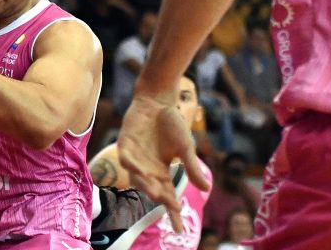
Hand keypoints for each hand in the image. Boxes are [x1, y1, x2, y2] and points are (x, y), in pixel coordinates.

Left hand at [118, 93, 210, 232]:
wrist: (157, 102)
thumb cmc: (172, 124)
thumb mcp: (185, 147)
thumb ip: (192, 167)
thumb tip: (206, 188)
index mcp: (162, 172)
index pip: (168, 196)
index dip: (173, 211)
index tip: (180, 228)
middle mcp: (147, 169)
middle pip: (152, 189)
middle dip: (159, 196)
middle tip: (167, 201)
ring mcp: (135, 157)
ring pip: (137, 178)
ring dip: (145, 183)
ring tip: (154, 188)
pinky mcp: (124, 145)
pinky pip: (126, 158)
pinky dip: (132, 165)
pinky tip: (139, 169)